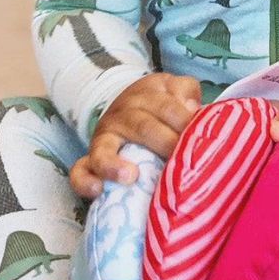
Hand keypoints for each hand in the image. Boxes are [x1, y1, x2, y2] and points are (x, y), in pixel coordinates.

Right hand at [70, 73, 201, 198]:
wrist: (125, 106)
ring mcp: (103, 138)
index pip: (166, 106)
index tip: (198, 134)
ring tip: (130, 177)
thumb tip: (190, 107)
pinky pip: (79, 171)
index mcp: (145, 97)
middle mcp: (121, 117)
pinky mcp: (90, 159)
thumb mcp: (172, 88)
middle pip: (142, 128)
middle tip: (181, 158)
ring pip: (104, 149)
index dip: (184, 120)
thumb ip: (184, 91)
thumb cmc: (158, 103)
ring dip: (115, 164)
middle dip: (163, 142)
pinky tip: (97, 190)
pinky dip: (85, 181)